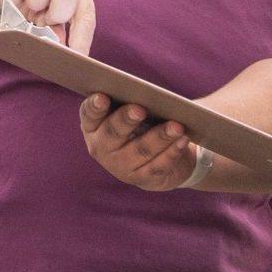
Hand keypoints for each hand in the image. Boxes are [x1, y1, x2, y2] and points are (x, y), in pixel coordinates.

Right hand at [80, 93, 201, 190]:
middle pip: (113, 132)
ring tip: (176, 125)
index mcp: (93, 126)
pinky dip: (172, 152)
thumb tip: (147, 92)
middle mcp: (101, 148)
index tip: (102, 96)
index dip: (94, 106)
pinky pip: (158, 165)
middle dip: (126, 120)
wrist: (154, 158)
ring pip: (140, 150)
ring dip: (160, 137)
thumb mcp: (130, 112)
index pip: (89, 114)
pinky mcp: (141, 179)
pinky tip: (183, 140)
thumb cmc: (139, 124)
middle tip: (140, 109)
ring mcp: (119, 166)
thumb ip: (129, 101)